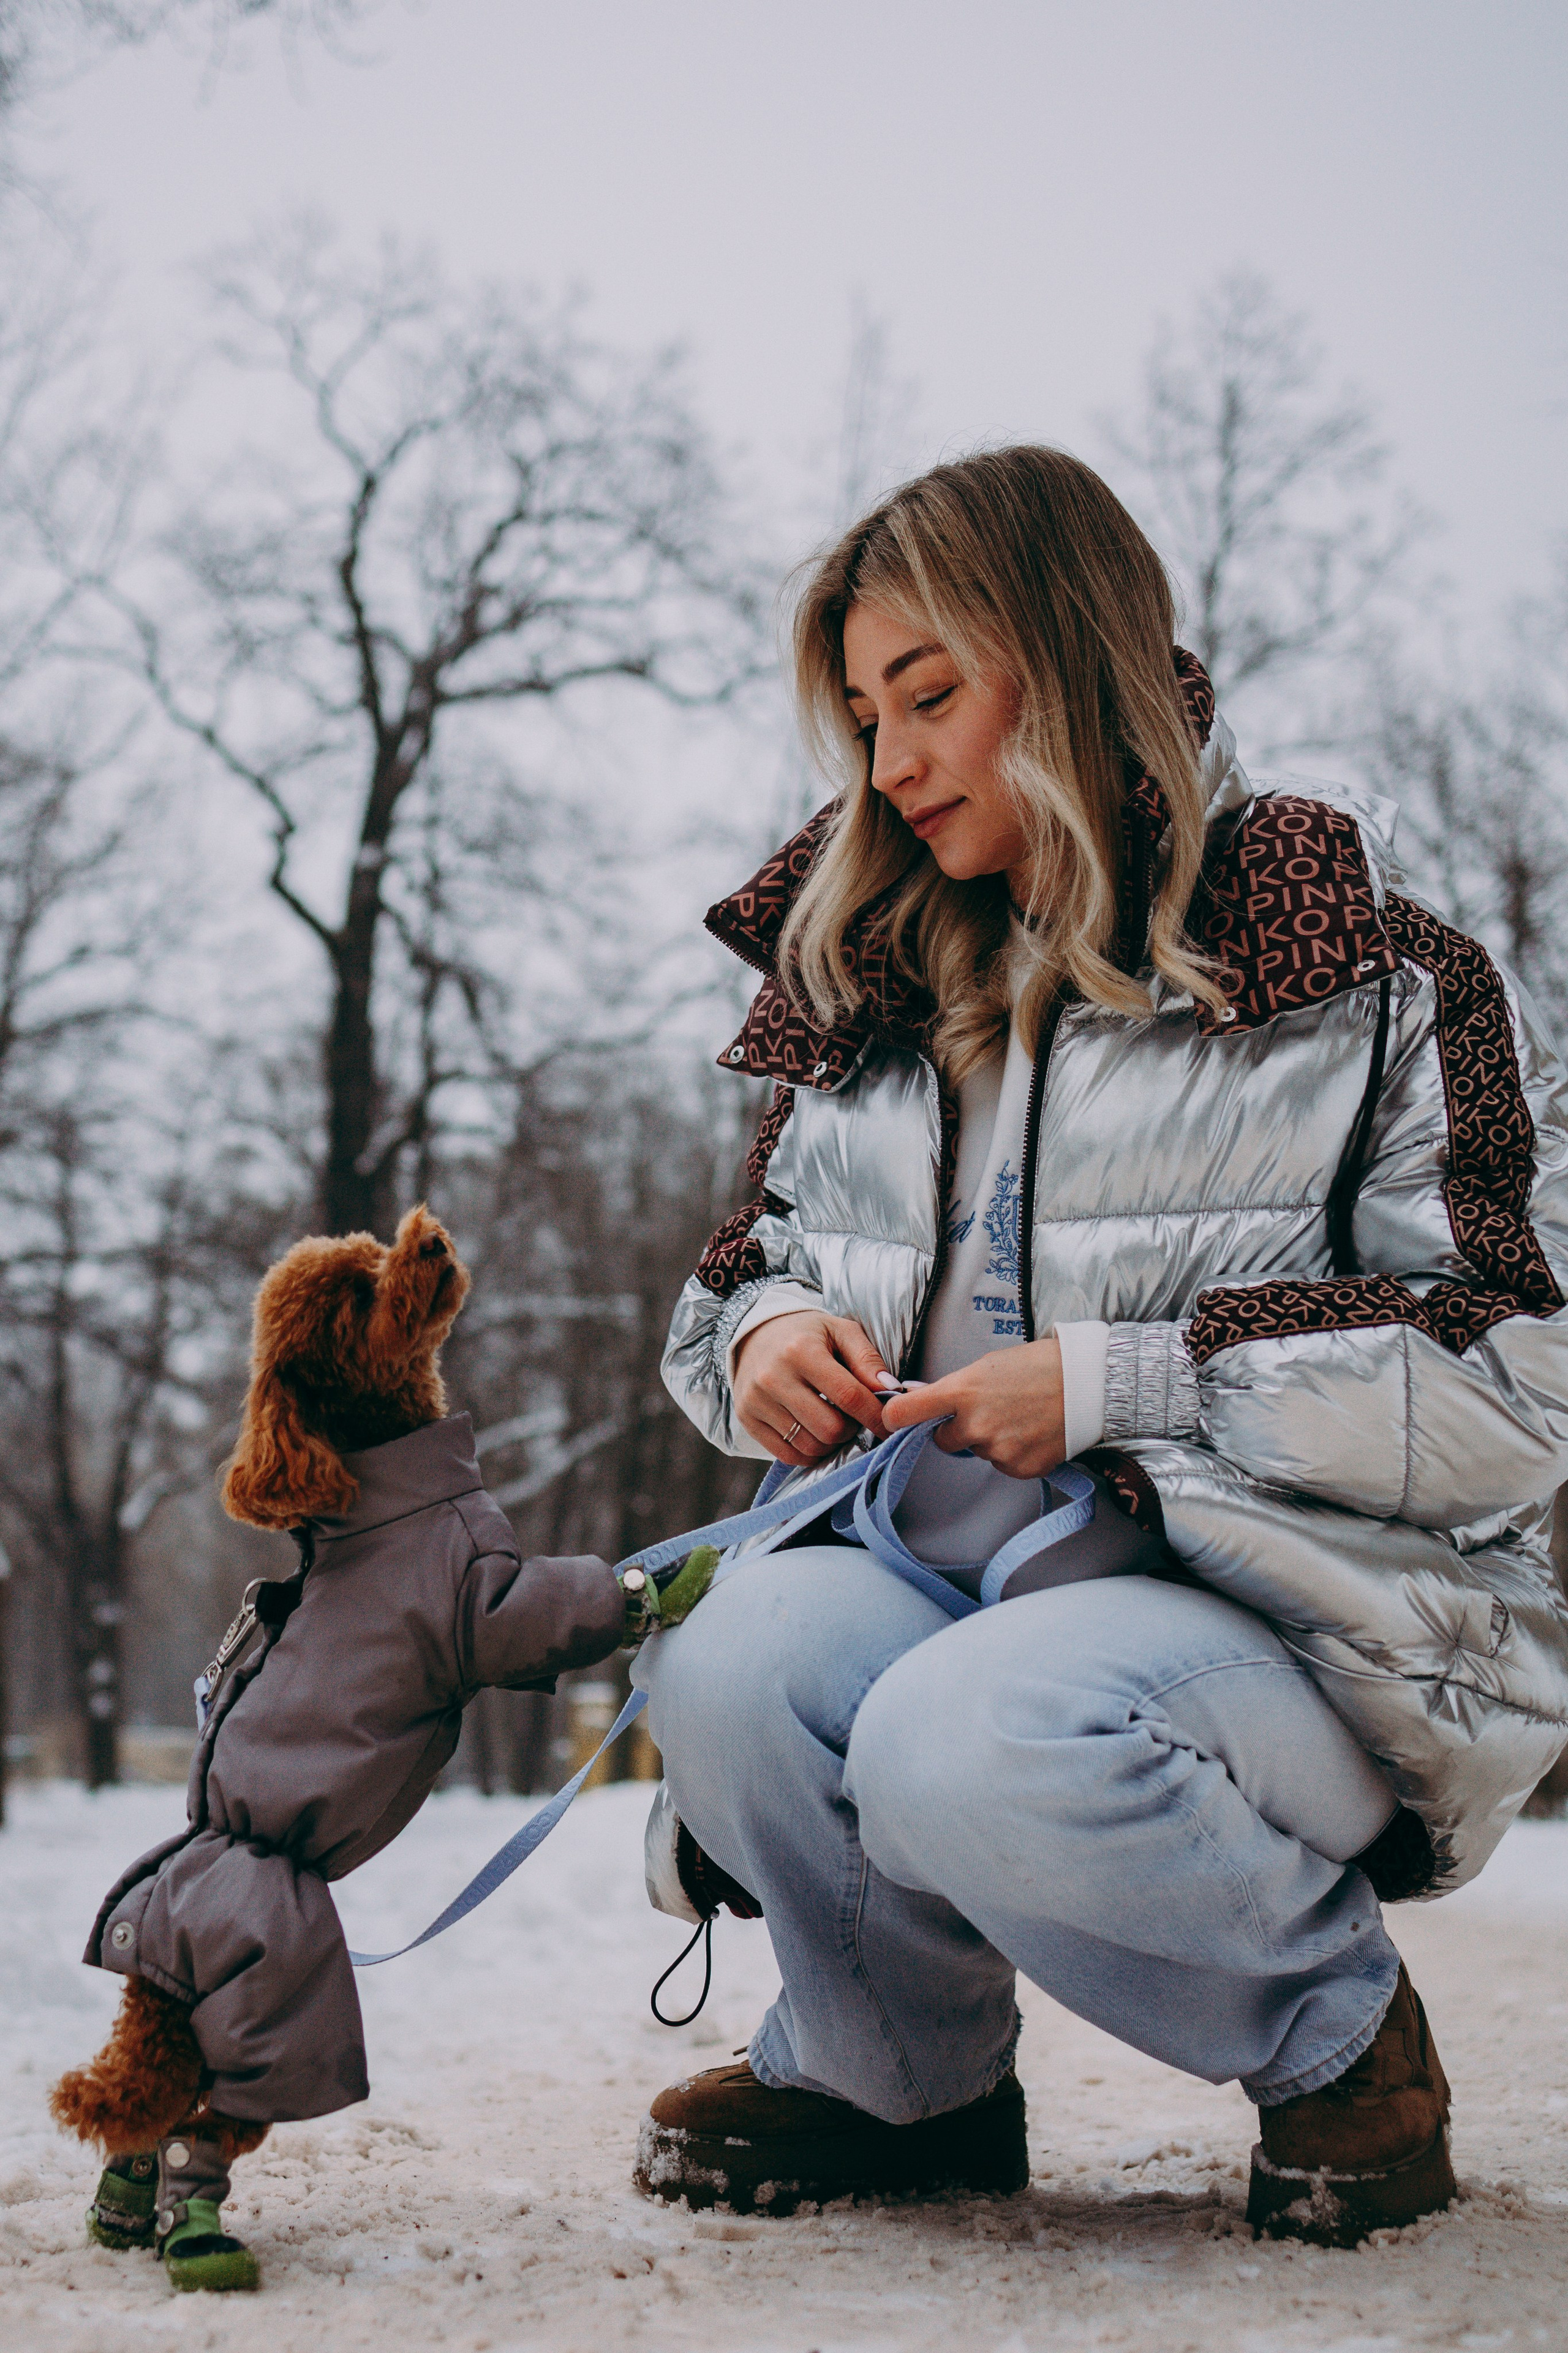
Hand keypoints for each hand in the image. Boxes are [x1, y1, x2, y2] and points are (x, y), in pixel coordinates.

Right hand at [732, 1310, 890, 1466]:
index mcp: (801, 1350)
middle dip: (851, 1429)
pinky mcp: (746, 1418)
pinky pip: (787, 1454)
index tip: (889, 1426)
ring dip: (831, 1442)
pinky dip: (809, 1453)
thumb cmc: (806, 1333)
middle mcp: (774, 1377)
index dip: (875, 1416)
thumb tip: (891, 1391)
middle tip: (853, 1417)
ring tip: (832, 1422)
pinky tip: (814, 1433)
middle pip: (830, 1428)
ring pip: (810, 1446)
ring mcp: (756, 1400)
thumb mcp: (840, 1331)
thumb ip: (867, 1359)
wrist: (755, 1333)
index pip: (849, 1396)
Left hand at [880, 1337, 1065, 1479]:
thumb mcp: (989, 1366)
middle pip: (944, 1440)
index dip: (895, 1417)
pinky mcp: (1020, 1468)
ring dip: (990, 1439)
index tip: (892, 1420)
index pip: (907, 1412)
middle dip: (958, 1429)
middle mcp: (975, 1424)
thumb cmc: (1041, 1365)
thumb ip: (957, 1387)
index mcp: (962, 1390)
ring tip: (1020, 1416)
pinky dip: (1014, 1452)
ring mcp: (998, 1449)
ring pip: (978, 1452)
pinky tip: (1033, 1432)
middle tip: (988, 1410)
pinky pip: (1004, 1465)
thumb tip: (930, 1401)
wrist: (1090, 1384)